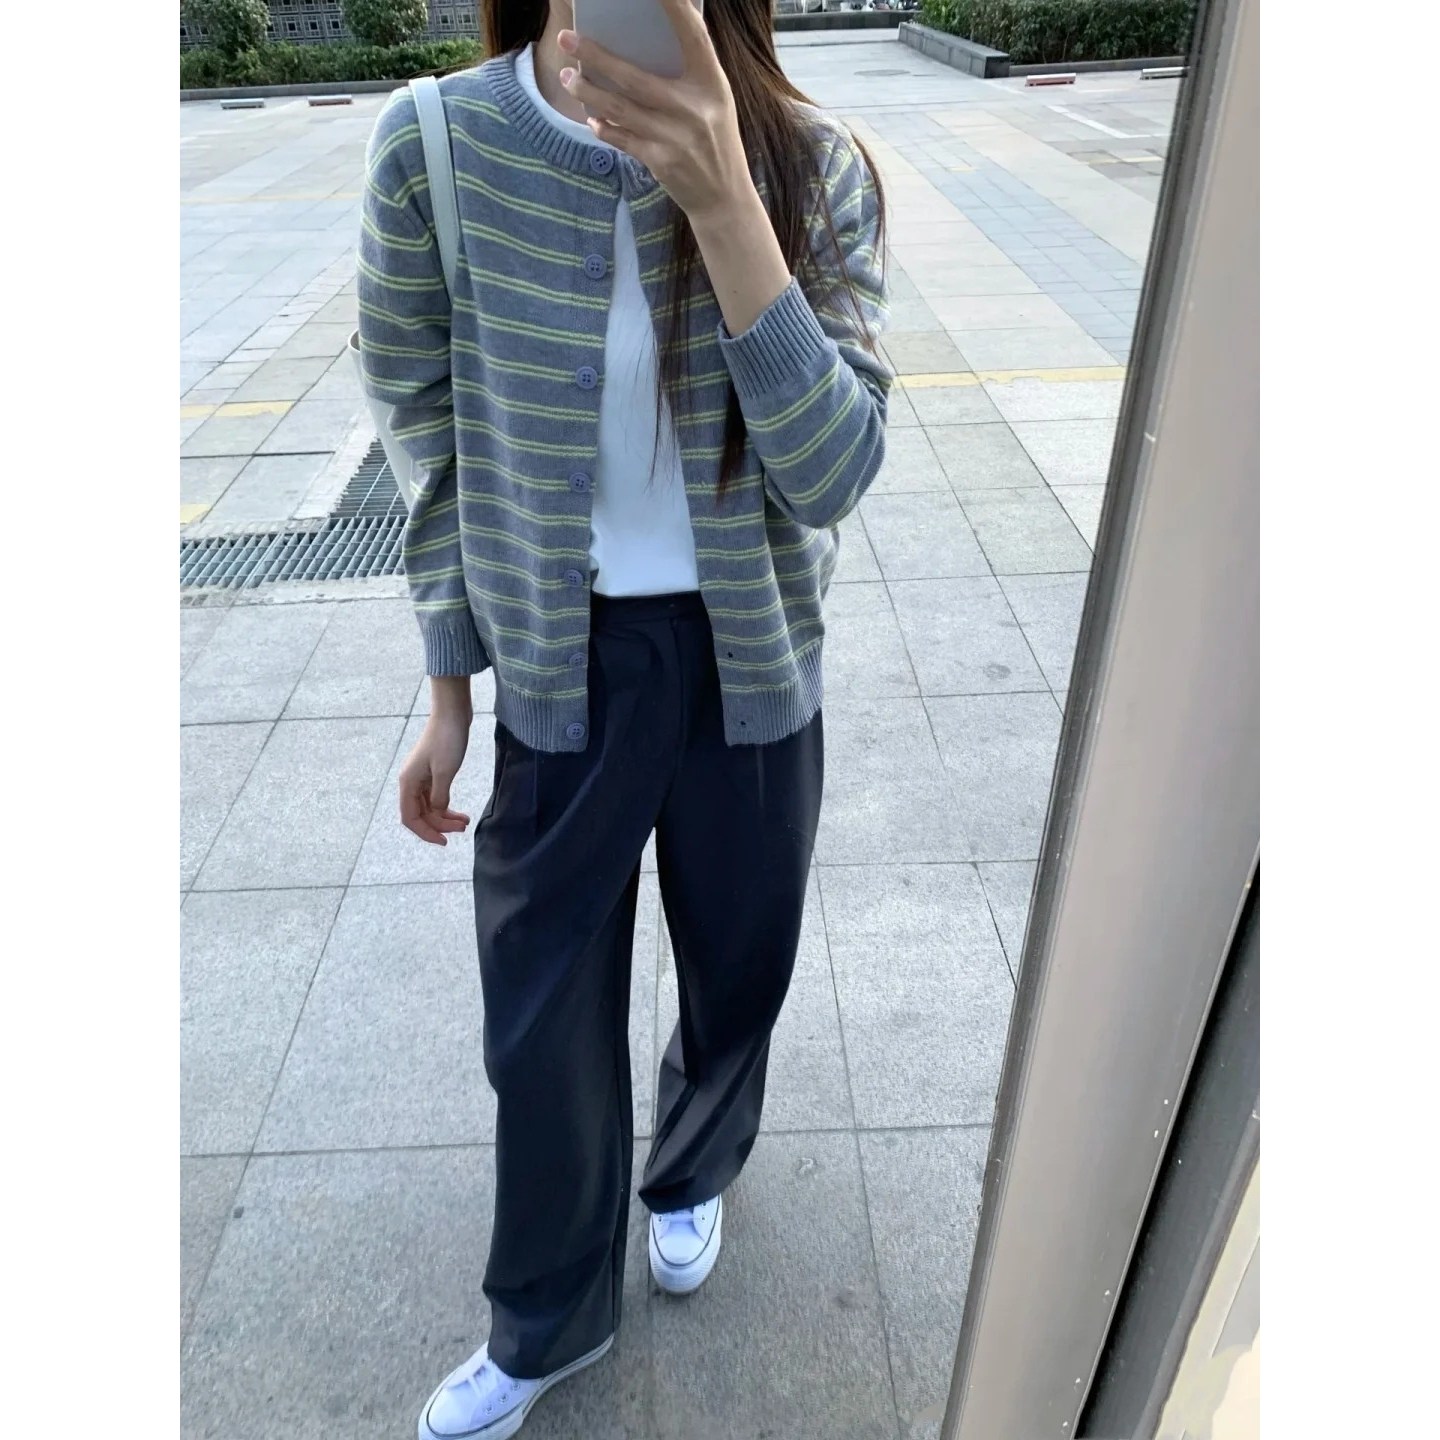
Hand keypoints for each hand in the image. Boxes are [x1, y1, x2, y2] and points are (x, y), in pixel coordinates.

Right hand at [398, 710, 471, 845]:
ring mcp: (421, 778)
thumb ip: (439, 797)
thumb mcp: (445, 772)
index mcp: (408, 783)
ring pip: (430, 807)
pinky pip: (436, 797)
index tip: (444, 842)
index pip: (411, 818)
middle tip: (463, 828)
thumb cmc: (447, 740)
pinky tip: (460, 812)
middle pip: (421, 814)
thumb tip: (438, 813)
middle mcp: (411, 782)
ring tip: (465, 822)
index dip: (426, 833)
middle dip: (441, 825)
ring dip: (446, 817)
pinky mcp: (432, 772)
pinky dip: (447, 806)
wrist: (452, 714)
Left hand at [557, 1, 751, 225]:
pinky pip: (623, 139)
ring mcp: (676, 137)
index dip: (675, 7)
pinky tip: (591, 118)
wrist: (724, 197)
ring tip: (569, 77)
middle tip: (566, 39)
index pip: (693, 36)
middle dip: (595, 56)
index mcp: (712, 84)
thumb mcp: (715, 100)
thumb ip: (691, 70)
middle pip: (635, 77)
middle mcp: (694, 108)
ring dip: (589, 92)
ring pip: (620, 108)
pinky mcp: (662, 162)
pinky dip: (604, 128)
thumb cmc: (715, 140)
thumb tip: (652, 37)